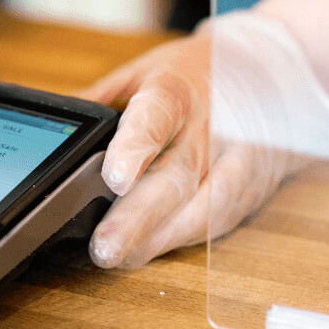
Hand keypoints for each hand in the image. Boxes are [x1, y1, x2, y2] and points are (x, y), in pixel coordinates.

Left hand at [81, 11, 328, 268]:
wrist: (274, 74)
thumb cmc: (196, 75)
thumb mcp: (146, 70)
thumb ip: (101, 99)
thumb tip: (55, 123)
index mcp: (179, 88)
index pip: (158, 115)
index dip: (137, 146)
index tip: (115, 177)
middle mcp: (211, 126)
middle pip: (177, 175)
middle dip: (139, 216)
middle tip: (104, 245)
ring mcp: (236, 162)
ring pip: (201, 208)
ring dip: (158, 238)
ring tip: (118, 257)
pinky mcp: (249, 190)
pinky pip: (216, 222)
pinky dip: (180, 239)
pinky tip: (146, 253)